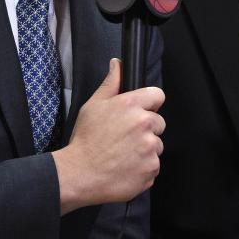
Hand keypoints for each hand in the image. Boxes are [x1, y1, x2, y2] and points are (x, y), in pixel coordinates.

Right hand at [52, 59, 164, 213]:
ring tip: (123, 155)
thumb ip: (111, 83)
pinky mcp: (151, 169)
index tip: (141, 112)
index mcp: (131, 105)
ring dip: (145, 150)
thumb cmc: (85, 140)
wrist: (79, 174)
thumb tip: (118, 64)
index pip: (157, 95)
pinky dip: (143, 168)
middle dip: (147, 129)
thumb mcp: (93, 106)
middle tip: (125, 138)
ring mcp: (150, 148)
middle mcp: (144, 124)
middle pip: (159, 123)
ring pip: (156, 146)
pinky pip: (153, 167)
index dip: (149, 104)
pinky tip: (125, 168)